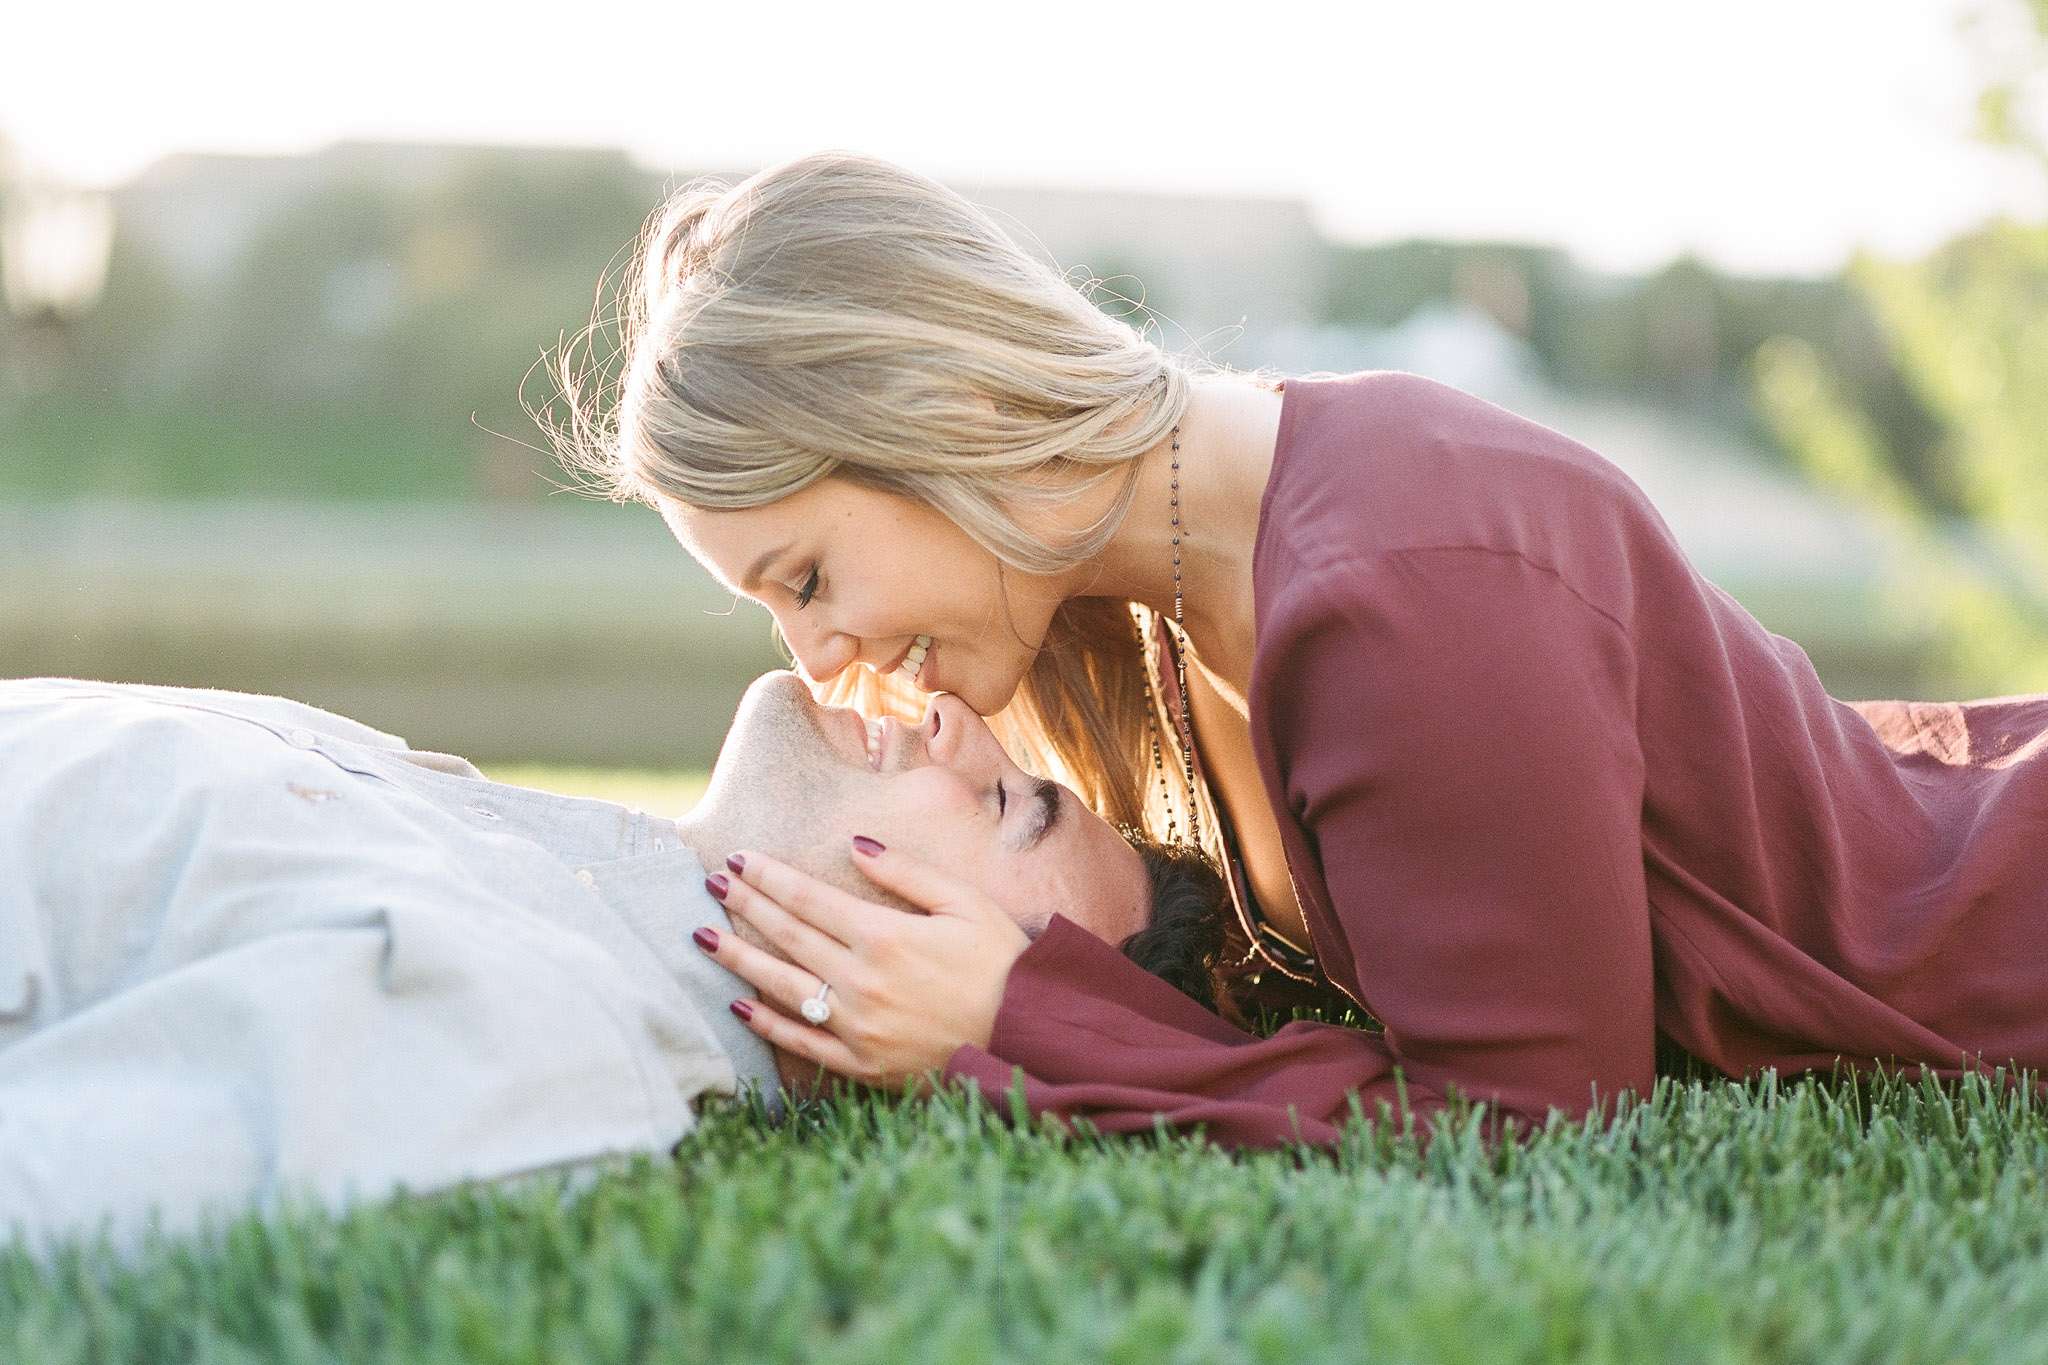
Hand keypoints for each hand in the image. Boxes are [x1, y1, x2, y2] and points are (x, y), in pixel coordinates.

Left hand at [696, 836, 1029, 1091]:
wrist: (1030, 1040)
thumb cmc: (1005, 963)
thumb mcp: (965, 903)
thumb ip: (907, 872)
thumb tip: (855, 843)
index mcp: (885, 936)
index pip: (809, 899)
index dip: (770, 877)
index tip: (739, 858)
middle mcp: (861, 981)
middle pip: (788, 936)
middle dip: (745, 905)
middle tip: (710, 883)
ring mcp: (858, 1026)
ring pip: (782, 987)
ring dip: (739, 959)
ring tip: (703, 937)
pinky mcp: (863, 1064)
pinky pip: (804, 1044)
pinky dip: (769, 1024)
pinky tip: (741, 1005)